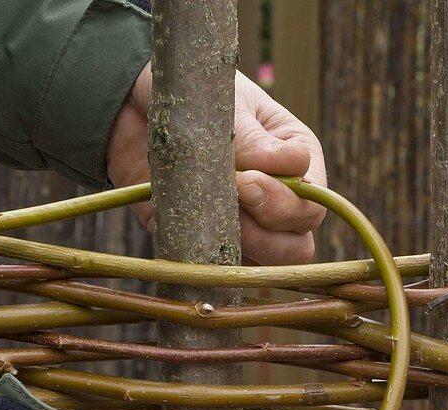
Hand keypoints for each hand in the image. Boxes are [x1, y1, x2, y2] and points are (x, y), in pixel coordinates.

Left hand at [106, 63, 327, 264]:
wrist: (134, 112)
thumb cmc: (192, 99)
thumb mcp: (226, 107)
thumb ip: (253, 140)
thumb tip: (289, 165)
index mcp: (295, 158)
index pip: (314, 199)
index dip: (284, 197)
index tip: (243, 177)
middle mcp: (280, 198)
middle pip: (299, 241)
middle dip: (268, 226)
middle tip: (232, 196)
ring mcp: (248, 228)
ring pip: (271, 265)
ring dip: (245, 247)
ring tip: (213, 215)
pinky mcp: (212, 246)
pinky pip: (228, 273)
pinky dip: (216, 264)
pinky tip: (197, 236)